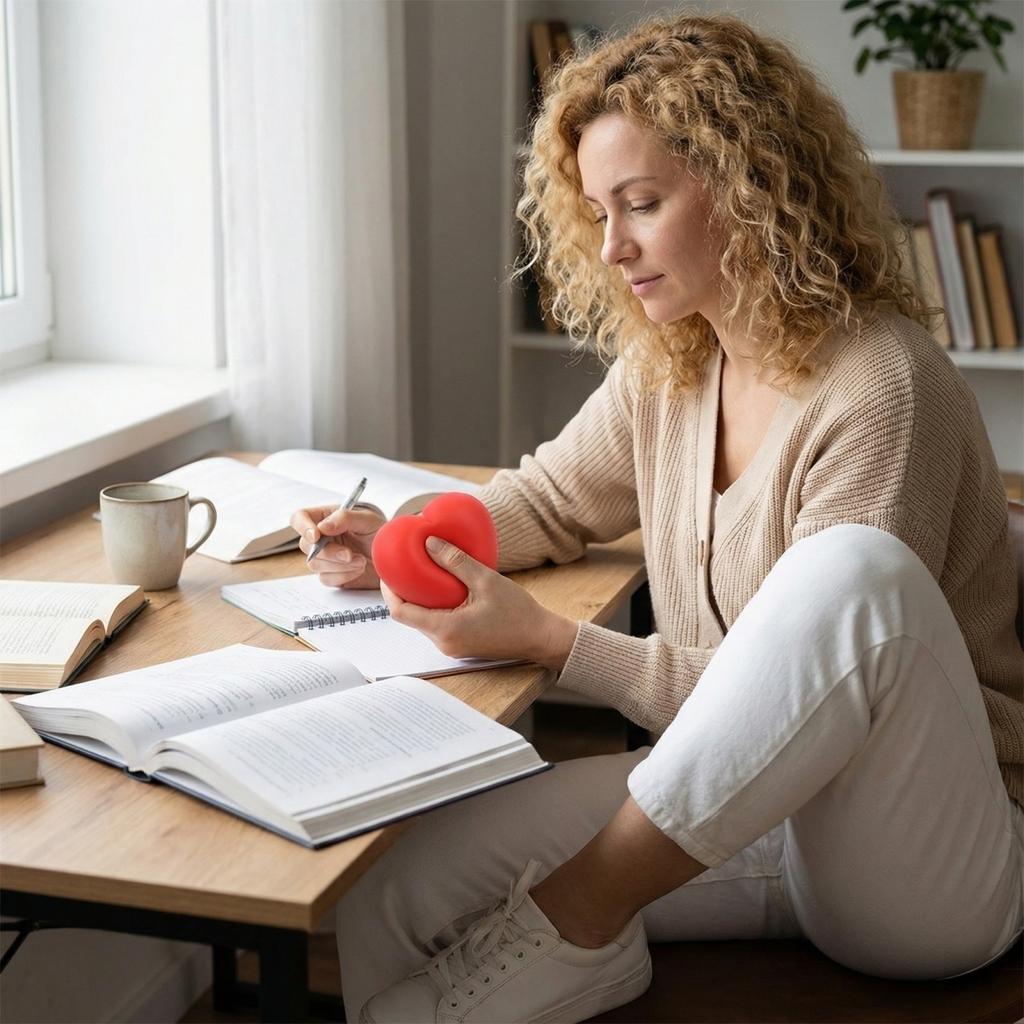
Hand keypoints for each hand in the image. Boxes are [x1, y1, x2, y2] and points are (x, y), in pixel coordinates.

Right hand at [289, 503, 384, 588]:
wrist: (393, 556)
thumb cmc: (380, 532)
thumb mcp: (367, 519)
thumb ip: (345, 518)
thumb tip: (322, 527)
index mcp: (325, 517)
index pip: (300, 518)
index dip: (303, 527)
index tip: (316, 536)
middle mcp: (321, 537)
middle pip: (306, 546)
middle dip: (329, 553)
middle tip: (350, 554)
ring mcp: (324, 557)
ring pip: (315, 565)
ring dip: (340, 565)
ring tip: (361, 560)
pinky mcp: (331, 574)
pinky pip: (327, 579)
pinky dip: (344, 575)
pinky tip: (358, 569)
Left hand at [379, 535, 578, 669]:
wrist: (541, 638)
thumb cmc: (519, 613)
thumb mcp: (486, 580)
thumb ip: (456, 561)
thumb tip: (430, 543)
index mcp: (446, 630)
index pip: (400, 612)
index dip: (389, 591)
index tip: (388, 572)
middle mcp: (444, 643)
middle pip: (409, 617)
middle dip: (403, 591)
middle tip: (405, 566)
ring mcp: (452, 646)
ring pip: (423, 621)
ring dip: (420, 599)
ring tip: (423, 573)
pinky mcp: (460, 644)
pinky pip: (438, 624)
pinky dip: (434, 606)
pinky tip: (443, 588)